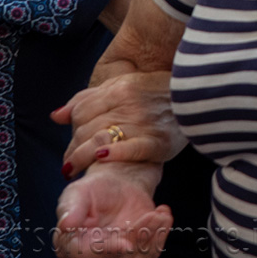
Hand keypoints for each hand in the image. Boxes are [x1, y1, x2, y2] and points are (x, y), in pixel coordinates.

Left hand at [53, 71, 187, 178]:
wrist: (199, 95)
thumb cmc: (157, 93)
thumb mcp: (123, 86)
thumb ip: (89, 98)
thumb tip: (56, 116)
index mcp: (120, 88)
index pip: (81, 111)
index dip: (71, 129)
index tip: (71, 144)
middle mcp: (129, 104)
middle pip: (86, 129)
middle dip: (72, 149)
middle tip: (69, 164)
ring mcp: (144, 123)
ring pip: (99, 141)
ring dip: (80, 158)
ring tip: (73, 171)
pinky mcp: (158, 142)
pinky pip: (130, 150)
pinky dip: (113, 155)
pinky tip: (101, 159)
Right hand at [54, 165, 172, 257]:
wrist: (119, 186)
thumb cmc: (94, 189)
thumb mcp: (78, 192)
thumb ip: (71, 208)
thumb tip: (66, 225)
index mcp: (69, 246)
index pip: (86, 257)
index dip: (106, 252)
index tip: (126, 244)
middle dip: (136, 238)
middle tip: (151, 216)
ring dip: (152, 235)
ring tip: (159, 213)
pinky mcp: (135, 255)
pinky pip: (150, 254)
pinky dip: (160, 236)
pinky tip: (163, 214)